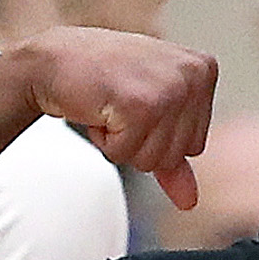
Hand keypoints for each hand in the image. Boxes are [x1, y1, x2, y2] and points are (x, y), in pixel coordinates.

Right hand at [18, 29, 217, 211]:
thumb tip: (189, 201)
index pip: (194, 145)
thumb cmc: (103, 80)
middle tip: (120, 105)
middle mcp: (192, 75)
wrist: (55, 58)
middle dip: (139, 142)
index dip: (156, 136)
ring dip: (121, 142)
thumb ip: (173, 159)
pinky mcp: (141, 105)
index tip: (137, 103)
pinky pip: (126, 155)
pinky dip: (106, 142)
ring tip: (110, 106)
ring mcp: (169, 89)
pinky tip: (99, 109)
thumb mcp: (149, 113)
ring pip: (152, 160)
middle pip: (175, 156)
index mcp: (203, 69)